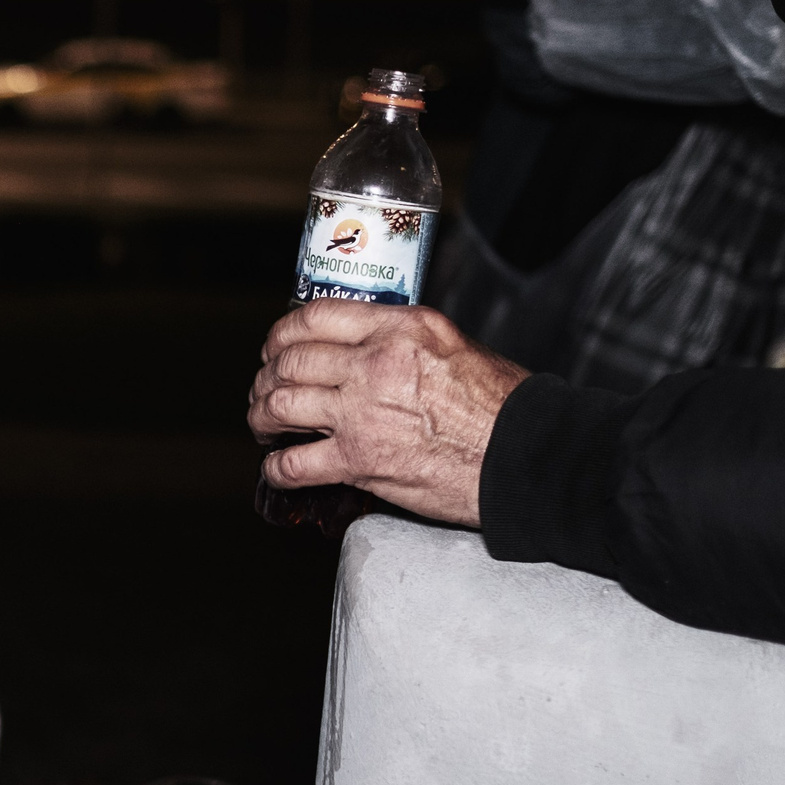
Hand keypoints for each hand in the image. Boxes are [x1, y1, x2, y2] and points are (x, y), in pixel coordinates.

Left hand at [246, 299, 527, 526]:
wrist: (524, 456)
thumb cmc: (501, 405)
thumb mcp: (453, 346)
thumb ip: (404, 341)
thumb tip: (365, 348)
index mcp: (400, 328)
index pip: (315, 317)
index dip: (282, 334)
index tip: (276, 347)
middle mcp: (375, 364)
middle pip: (290, 361)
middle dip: (266, 377)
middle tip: (265, 389)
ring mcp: (362, 413)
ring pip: (279, 405)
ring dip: (261, 417)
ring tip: (263, 425)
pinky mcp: (360, 461)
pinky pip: (293, 464)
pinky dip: (276, 468)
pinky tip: (278, 468)